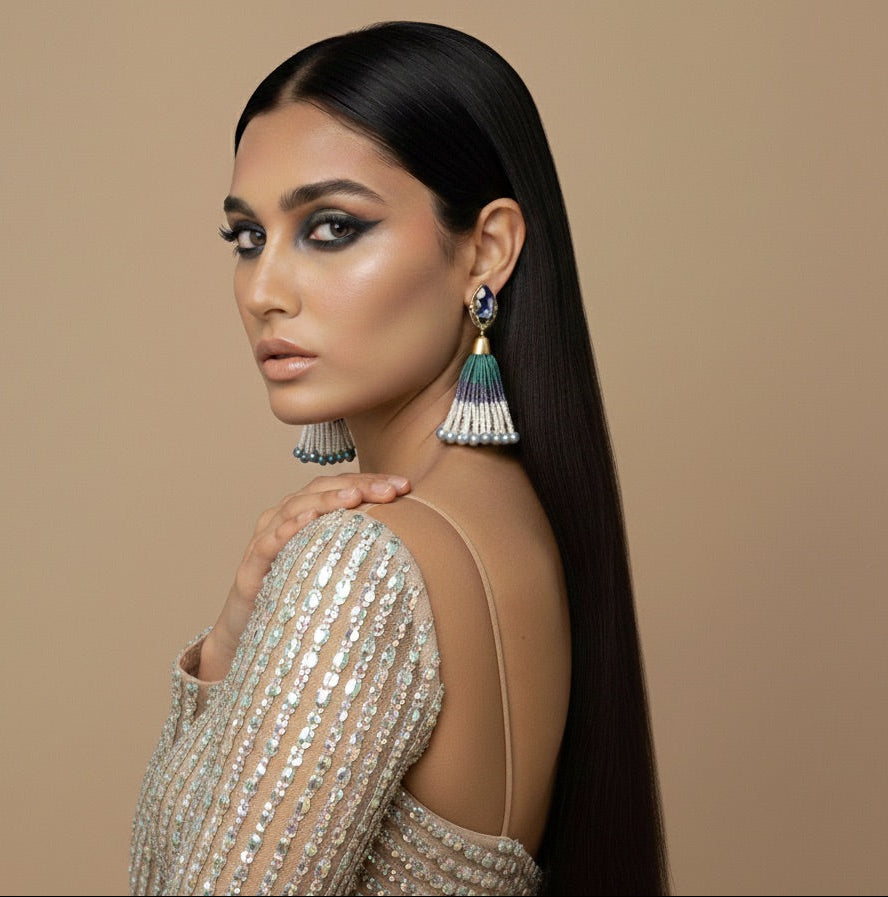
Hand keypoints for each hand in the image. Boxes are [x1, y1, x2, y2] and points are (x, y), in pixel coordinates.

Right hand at [199, 473, 409, 679]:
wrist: (251, 630)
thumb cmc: (300, 592)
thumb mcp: (337, 565)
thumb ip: (363, 547)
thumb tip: (418, 541)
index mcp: (309, 511)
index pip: (343, 486)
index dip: (373, 481)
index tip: (406, 485)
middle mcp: (286, 517)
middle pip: (323, 489)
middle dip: (359, 486)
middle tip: (390, 490)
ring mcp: (266, 538)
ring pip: (296, 507)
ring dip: (326, 500)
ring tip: (353, 497)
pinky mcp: (251, 567)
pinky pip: (268, 542)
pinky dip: (286, 529)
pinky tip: (306, 520)